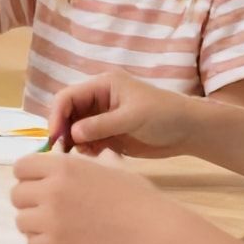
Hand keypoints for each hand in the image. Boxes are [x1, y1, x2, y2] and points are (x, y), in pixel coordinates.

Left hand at [11, 151, 184, 243]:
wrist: (151, 232)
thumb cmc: (138, 198)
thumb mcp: (114, 167)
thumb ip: (94, 160)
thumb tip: (96, 154)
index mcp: (62, 166)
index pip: (20, 167)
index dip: (29, 176)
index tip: (40, 184)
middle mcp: (50, 190)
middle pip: (16, 194)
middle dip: (30, 200)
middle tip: (49, 208)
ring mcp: (50, 220)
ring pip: (20, 220)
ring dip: (35, 223)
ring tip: (56, 226)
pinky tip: (62, 241)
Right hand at [46, 71, 196, 156]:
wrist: (189, 131)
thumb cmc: (163, 114)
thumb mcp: (132, 117)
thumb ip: (101, 125)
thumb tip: (72, 133)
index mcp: (102, 86)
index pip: (67, 97)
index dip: (57, 115)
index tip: (55, 137)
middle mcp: (98, 101)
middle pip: (67, 114)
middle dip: (64, 131)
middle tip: (64, 152)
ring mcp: (102, 119)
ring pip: (75, 131)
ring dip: (75, 144)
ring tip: (87, 155)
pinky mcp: (108, 135)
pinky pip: (88, 143)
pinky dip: (87, 151)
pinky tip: (97, 157)